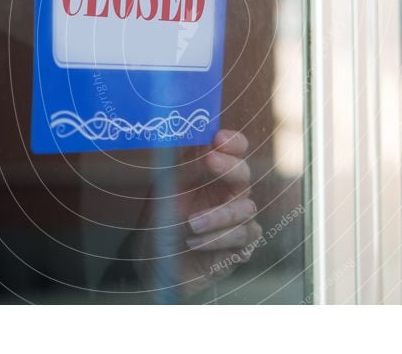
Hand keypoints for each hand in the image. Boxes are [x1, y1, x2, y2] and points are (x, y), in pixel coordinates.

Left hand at [135, 129, 261, 299]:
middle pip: (244, 174)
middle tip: (210, 160)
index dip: (233, 142)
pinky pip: (242, 237)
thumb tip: (207, 143)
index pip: (235, 151)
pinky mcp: (241, 248)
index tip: (219, 137)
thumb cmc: (163, 223)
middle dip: (228, 166)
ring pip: (246, 209)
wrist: (155, 264)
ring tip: (190, 224)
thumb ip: (189, 167)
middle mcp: (231, 195)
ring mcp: (239, 221)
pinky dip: (217, 239)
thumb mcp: (169, 190)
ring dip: (217, 215)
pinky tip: (194, 243)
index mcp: (215, 176)